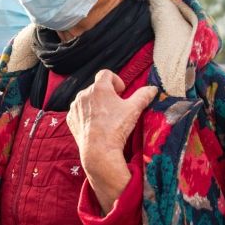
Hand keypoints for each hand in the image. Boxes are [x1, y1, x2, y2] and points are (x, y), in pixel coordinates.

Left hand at [68, 70, 156, 213]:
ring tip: (106, 118)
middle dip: (107, 94)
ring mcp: (76, 106)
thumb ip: (143, 95)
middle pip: (97, 87)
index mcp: (99, 88)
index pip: (106, 73)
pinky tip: (96, 125)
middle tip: (116, 108)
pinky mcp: (71, 118)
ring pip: (87, 99)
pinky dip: (87, 114)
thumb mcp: (134, 109)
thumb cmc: (116, 128)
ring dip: (96, 104)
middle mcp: (84, 94)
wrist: (98, 150)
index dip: (116, 80)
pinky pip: (79, 111)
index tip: (121, 92)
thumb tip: (153, 89)